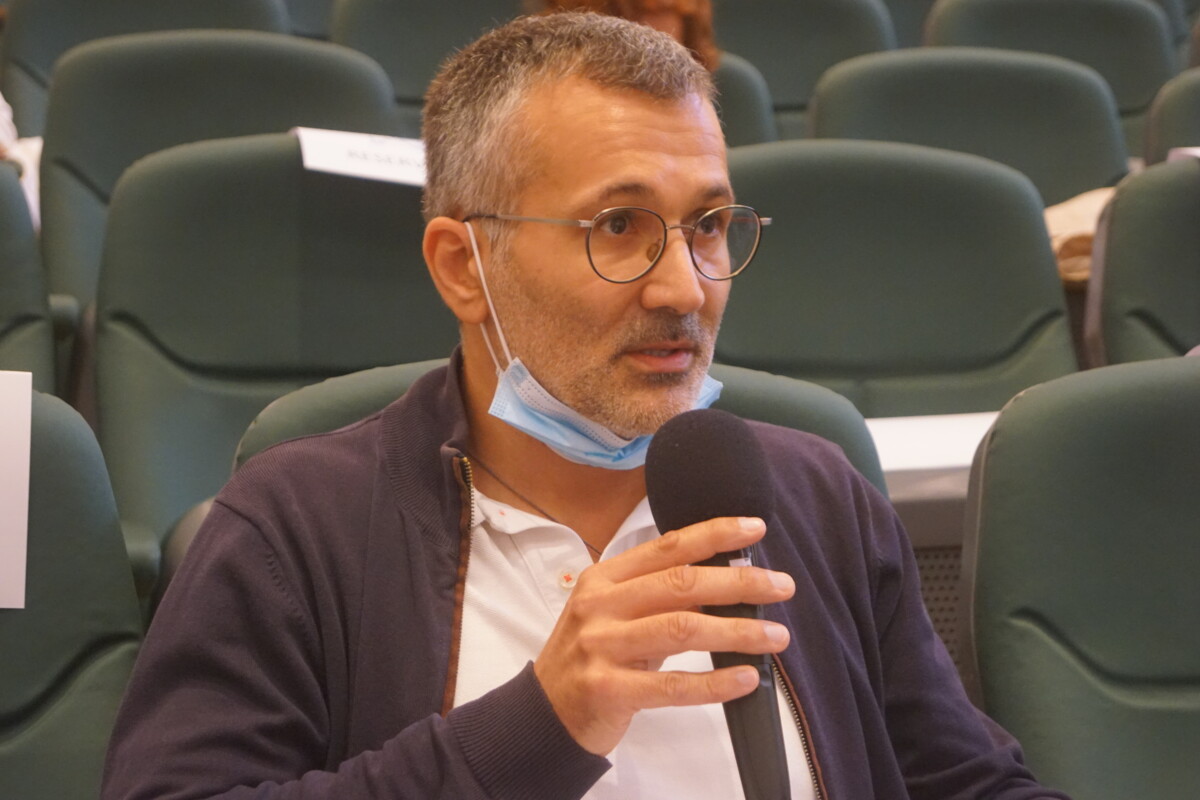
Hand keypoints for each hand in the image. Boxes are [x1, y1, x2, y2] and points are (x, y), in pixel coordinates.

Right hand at [533, 516, 794, 755]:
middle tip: (782, 586)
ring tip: (775, 637)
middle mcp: (600, 605)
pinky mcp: (608, 689)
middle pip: (682, 583)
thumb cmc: (590, 657)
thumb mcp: (615, 615)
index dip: (714, 534)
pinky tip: (745, 678)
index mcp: (604, 578)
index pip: (667, 547)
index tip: (755, 529)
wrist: (543, 712)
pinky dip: (715, 682)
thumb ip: (659, 597)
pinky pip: (673, 685)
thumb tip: (728, 585)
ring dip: (738, 631)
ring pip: (684, 628)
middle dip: (740, 583)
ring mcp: (601, 646)